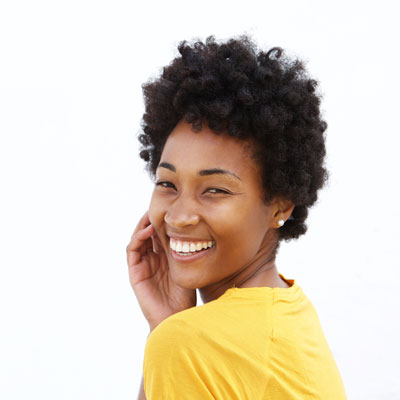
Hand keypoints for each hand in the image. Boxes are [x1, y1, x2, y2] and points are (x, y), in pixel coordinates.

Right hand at [126, 211, 196, 330]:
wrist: (176, 319)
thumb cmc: (186, 297)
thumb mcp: (188, 267)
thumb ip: (188, 251)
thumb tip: (199, 231)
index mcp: (164, 258)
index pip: (161, 234)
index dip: (164, 221)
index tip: (171, 207)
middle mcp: (152, 260)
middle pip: (148, 233)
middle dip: (153, 219)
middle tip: (160, 204)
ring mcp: (143, 266)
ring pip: (139, 239)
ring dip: (144, 225)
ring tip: (152, 213)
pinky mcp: (136, 273)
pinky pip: (133, 251)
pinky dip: (138, 238)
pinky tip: (148, 230)